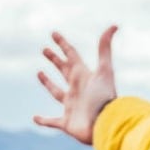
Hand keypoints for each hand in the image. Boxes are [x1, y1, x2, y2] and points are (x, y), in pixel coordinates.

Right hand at [33, 26, 118, 143]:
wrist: (106, 124)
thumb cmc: (104, 98)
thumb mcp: (104, 70)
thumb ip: (105, 48)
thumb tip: (114, 25)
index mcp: (84, 76)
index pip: (72, 56)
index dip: (63, 44)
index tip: (54, 33)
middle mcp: (78, 90)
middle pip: (65, 71)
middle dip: (55, 60)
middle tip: (44, 49)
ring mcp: (72, 106)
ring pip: (57, 92)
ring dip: (48, 83)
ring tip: (40, 73)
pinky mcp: (67, 123)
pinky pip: (52, 122)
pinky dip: (44, 121)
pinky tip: (35, 118)